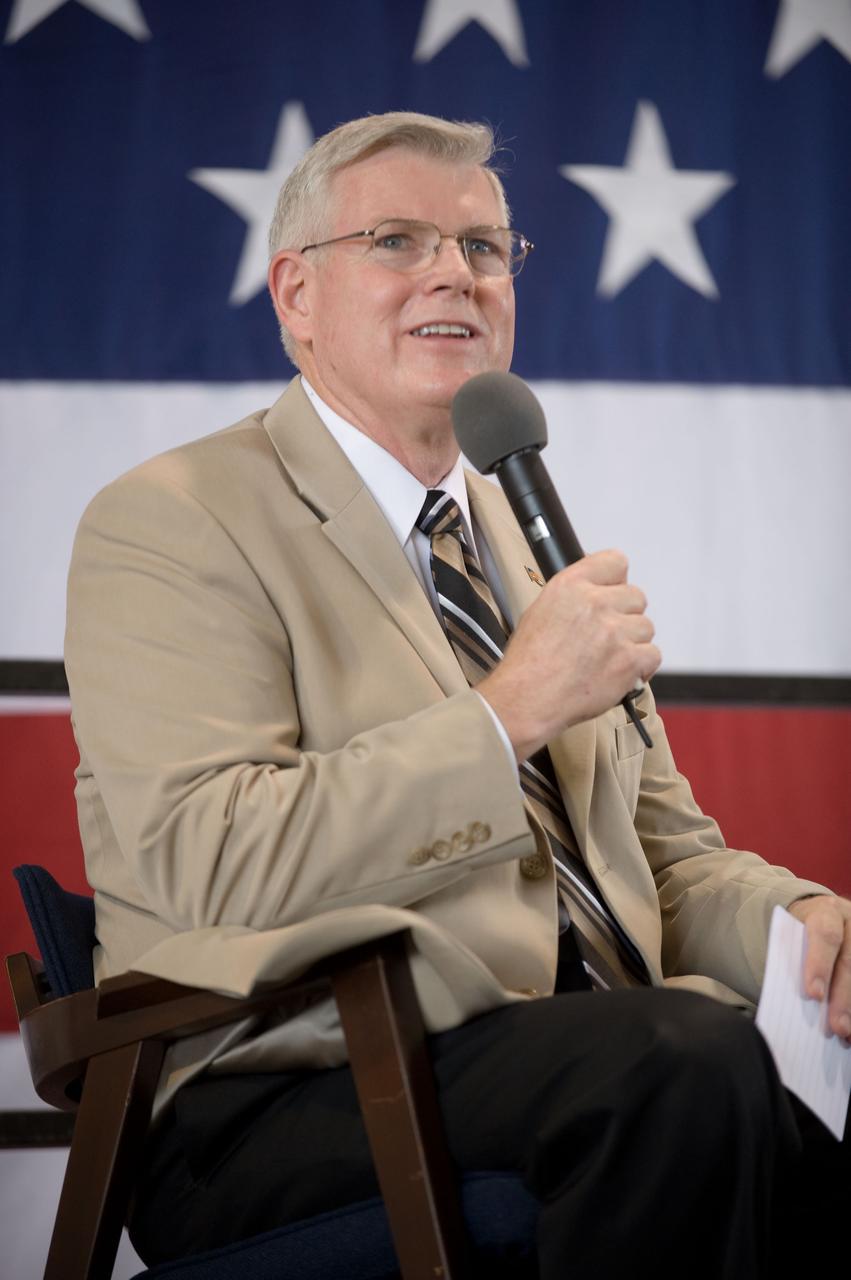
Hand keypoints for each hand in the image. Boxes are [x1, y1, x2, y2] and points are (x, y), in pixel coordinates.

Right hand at [477, 549, 660, 760]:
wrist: (527, 698)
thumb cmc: (529, 662)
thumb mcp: (540, 610)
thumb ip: (574, 595)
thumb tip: (598, 591)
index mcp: (571, 585)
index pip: (616, 562)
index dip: (616, 581)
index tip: (611, 594)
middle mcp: (595, 603)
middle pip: (636, 596)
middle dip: (625, 615)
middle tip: (606, 636)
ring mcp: (614, 631)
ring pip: (646, 627)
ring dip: (632, 643)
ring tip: (607, 659)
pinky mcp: (629, 660)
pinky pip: (652, 655)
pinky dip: (640, 667)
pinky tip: (618, 673)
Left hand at [787, 895, 850, 1041]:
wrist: (819, 914)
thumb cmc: (800, 930)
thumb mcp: (792, 933)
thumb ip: (791, 958)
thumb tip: (786, 999)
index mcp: (826, 911)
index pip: (826, 936)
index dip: (820, 965)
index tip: (813, 995)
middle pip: (850, 961)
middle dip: (843, 998)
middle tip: (837, 1027)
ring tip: (847, 1034)